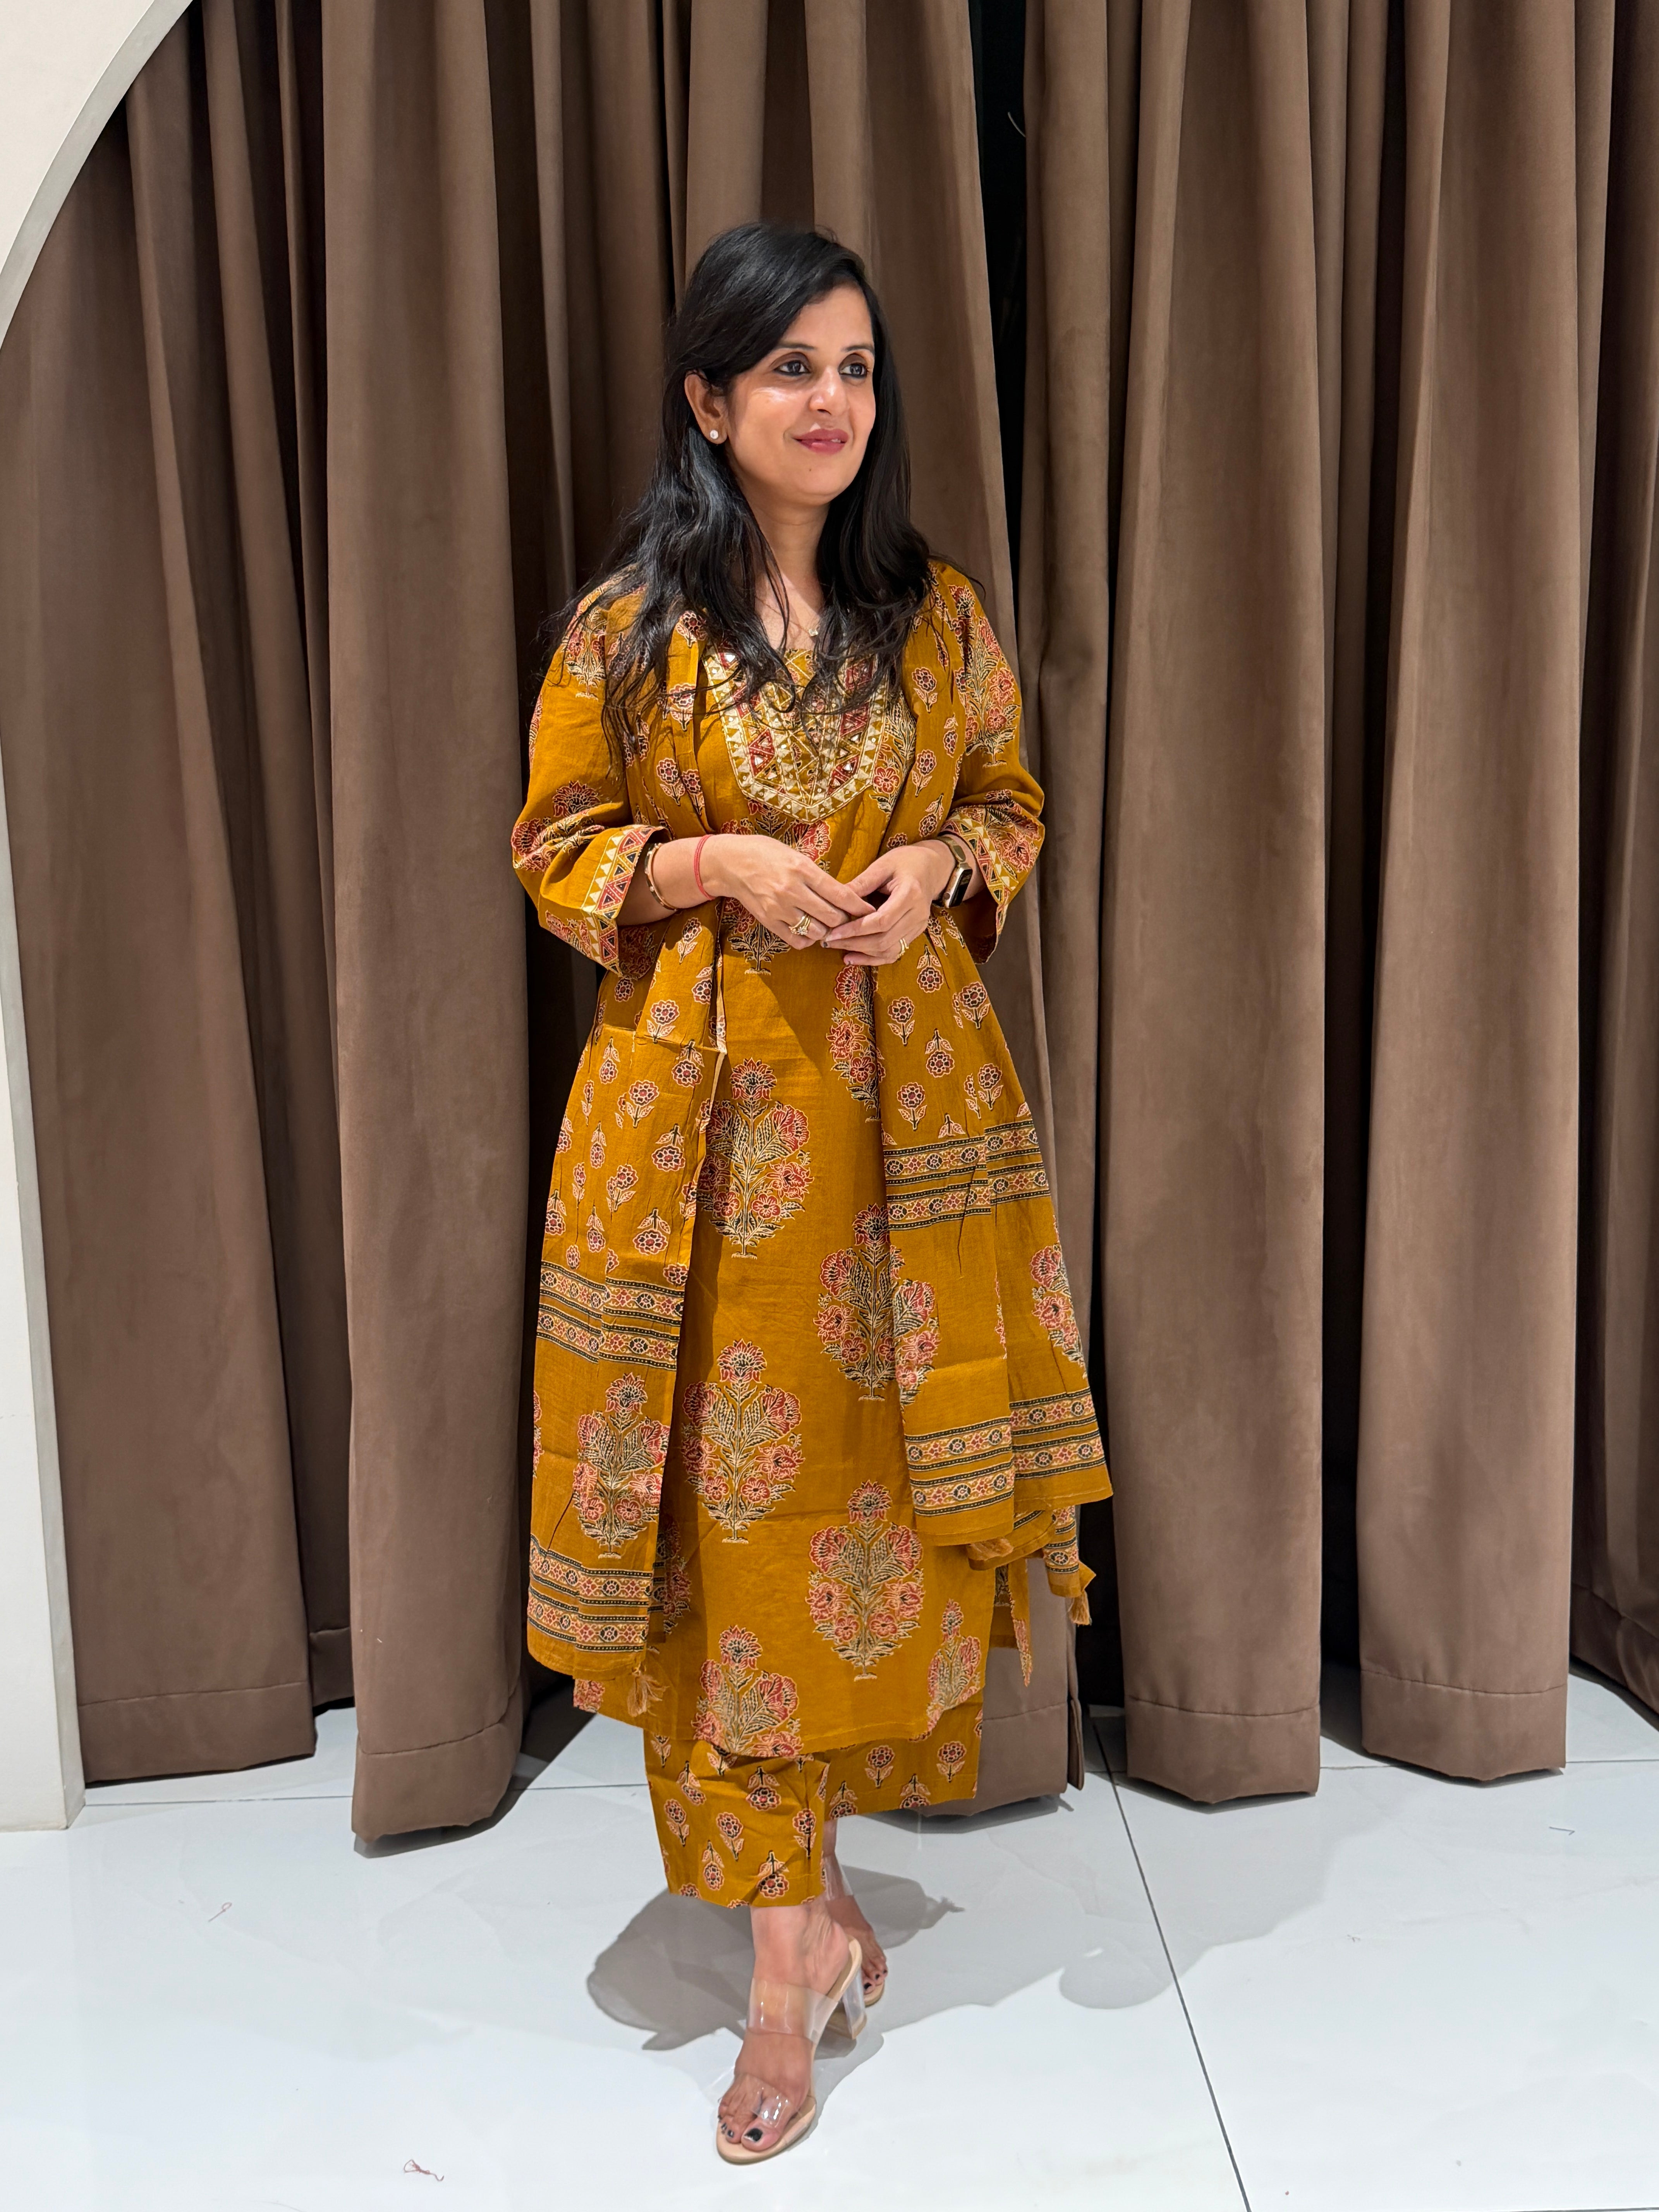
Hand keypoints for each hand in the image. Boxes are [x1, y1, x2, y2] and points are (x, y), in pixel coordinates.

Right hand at [702, 832, 872, 945]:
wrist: (731, 863)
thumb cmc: (766, 853)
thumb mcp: (795, 855)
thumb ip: (818, 875)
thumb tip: (843, 894)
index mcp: (802, 869)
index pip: (840, 894)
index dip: (859, 905)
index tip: (870, 910)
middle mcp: (792, 890)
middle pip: (832, 917)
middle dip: (846, 921)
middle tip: (851, 919)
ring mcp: (779, 908)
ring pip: (817, 931)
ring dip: (828, 931)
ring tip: (831, 926)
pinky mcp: (769, 921)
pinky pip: (797, 941)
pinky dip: (809, 939)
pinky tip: (810, 931)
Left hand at [823, 842, 954, 966]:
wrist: (931, 867)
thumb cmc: (905, 861)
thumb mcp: (882, 865)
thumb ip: (861, 883)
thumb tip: (834, 897)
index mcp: (910, 894)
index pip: (881, 921)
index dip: (856, 930)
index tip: (834, 932)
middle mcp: (918, 915)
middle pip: (884, 940)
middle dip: (854, 943)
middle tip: (829, 941)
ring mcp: (919, 927)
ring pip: (890, 950)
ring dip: (862, 953)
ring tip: (837, 948)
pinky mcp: (916, 933)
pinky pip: (895, 952)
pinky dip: (873, 958)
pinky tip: (853, 957)